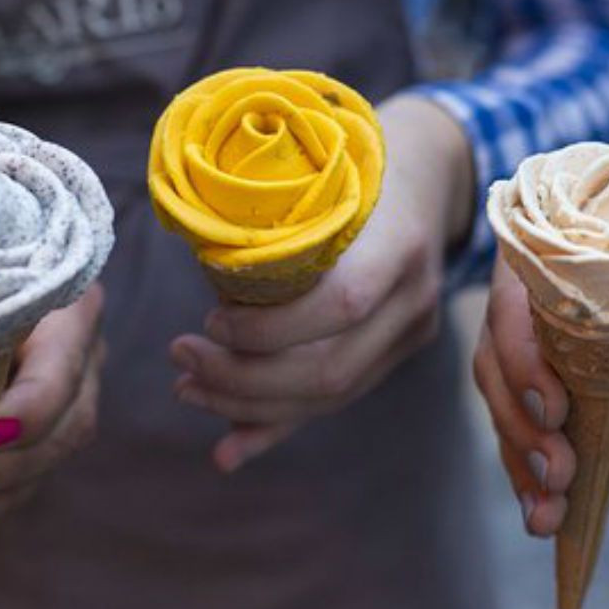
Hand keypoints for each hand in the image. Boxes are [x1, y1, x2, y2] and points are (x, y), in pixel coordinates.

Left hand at [0, 283, 105, 540]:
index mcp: (63, 297)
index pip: (61, 363)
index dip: (28, 406)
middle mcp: (84, 342)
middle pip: (70, 418)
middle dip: (13, 461)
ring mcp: (78, 382)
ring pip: (59, 448)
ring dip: (6, 489)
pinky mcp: (57, 414)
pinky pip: (40, 462)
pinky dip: (3, 495)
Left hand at [169, 95, 473, 471]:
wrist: (427, 171)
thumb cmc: (352, 162)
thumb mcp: (317, 175)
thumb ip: (276, 230)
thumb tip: (204, 285)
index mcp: (399, 240)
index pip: (340, 305)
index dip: (268, 329)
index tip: (208, 319)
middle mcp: (416, 295)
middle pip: (331, 367)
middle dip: (242, 378)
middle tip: (181, 357)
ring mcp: (415, 328)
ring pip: (332, 394)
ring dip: (248, 404)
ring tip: (189, 388)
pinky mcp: (400, 349)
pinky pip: (335, 399)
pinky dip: (277, 424)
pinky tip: (230, 447)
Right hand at [474, 114, 608, 535]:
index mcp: (553, 254)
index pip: (511, 303)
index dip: (522, 358)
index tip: (552, 409)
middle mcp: (534, 300)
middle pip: (498, 362)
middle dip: (520, 424)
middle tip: (558, 473)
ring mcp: (545, 349)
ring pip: (508, 404)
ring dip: (522, 461)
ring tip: (546, 517)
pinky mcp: (567, 393)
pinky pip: (535, 431)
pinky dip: (537, 474)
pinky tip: (548, 516)